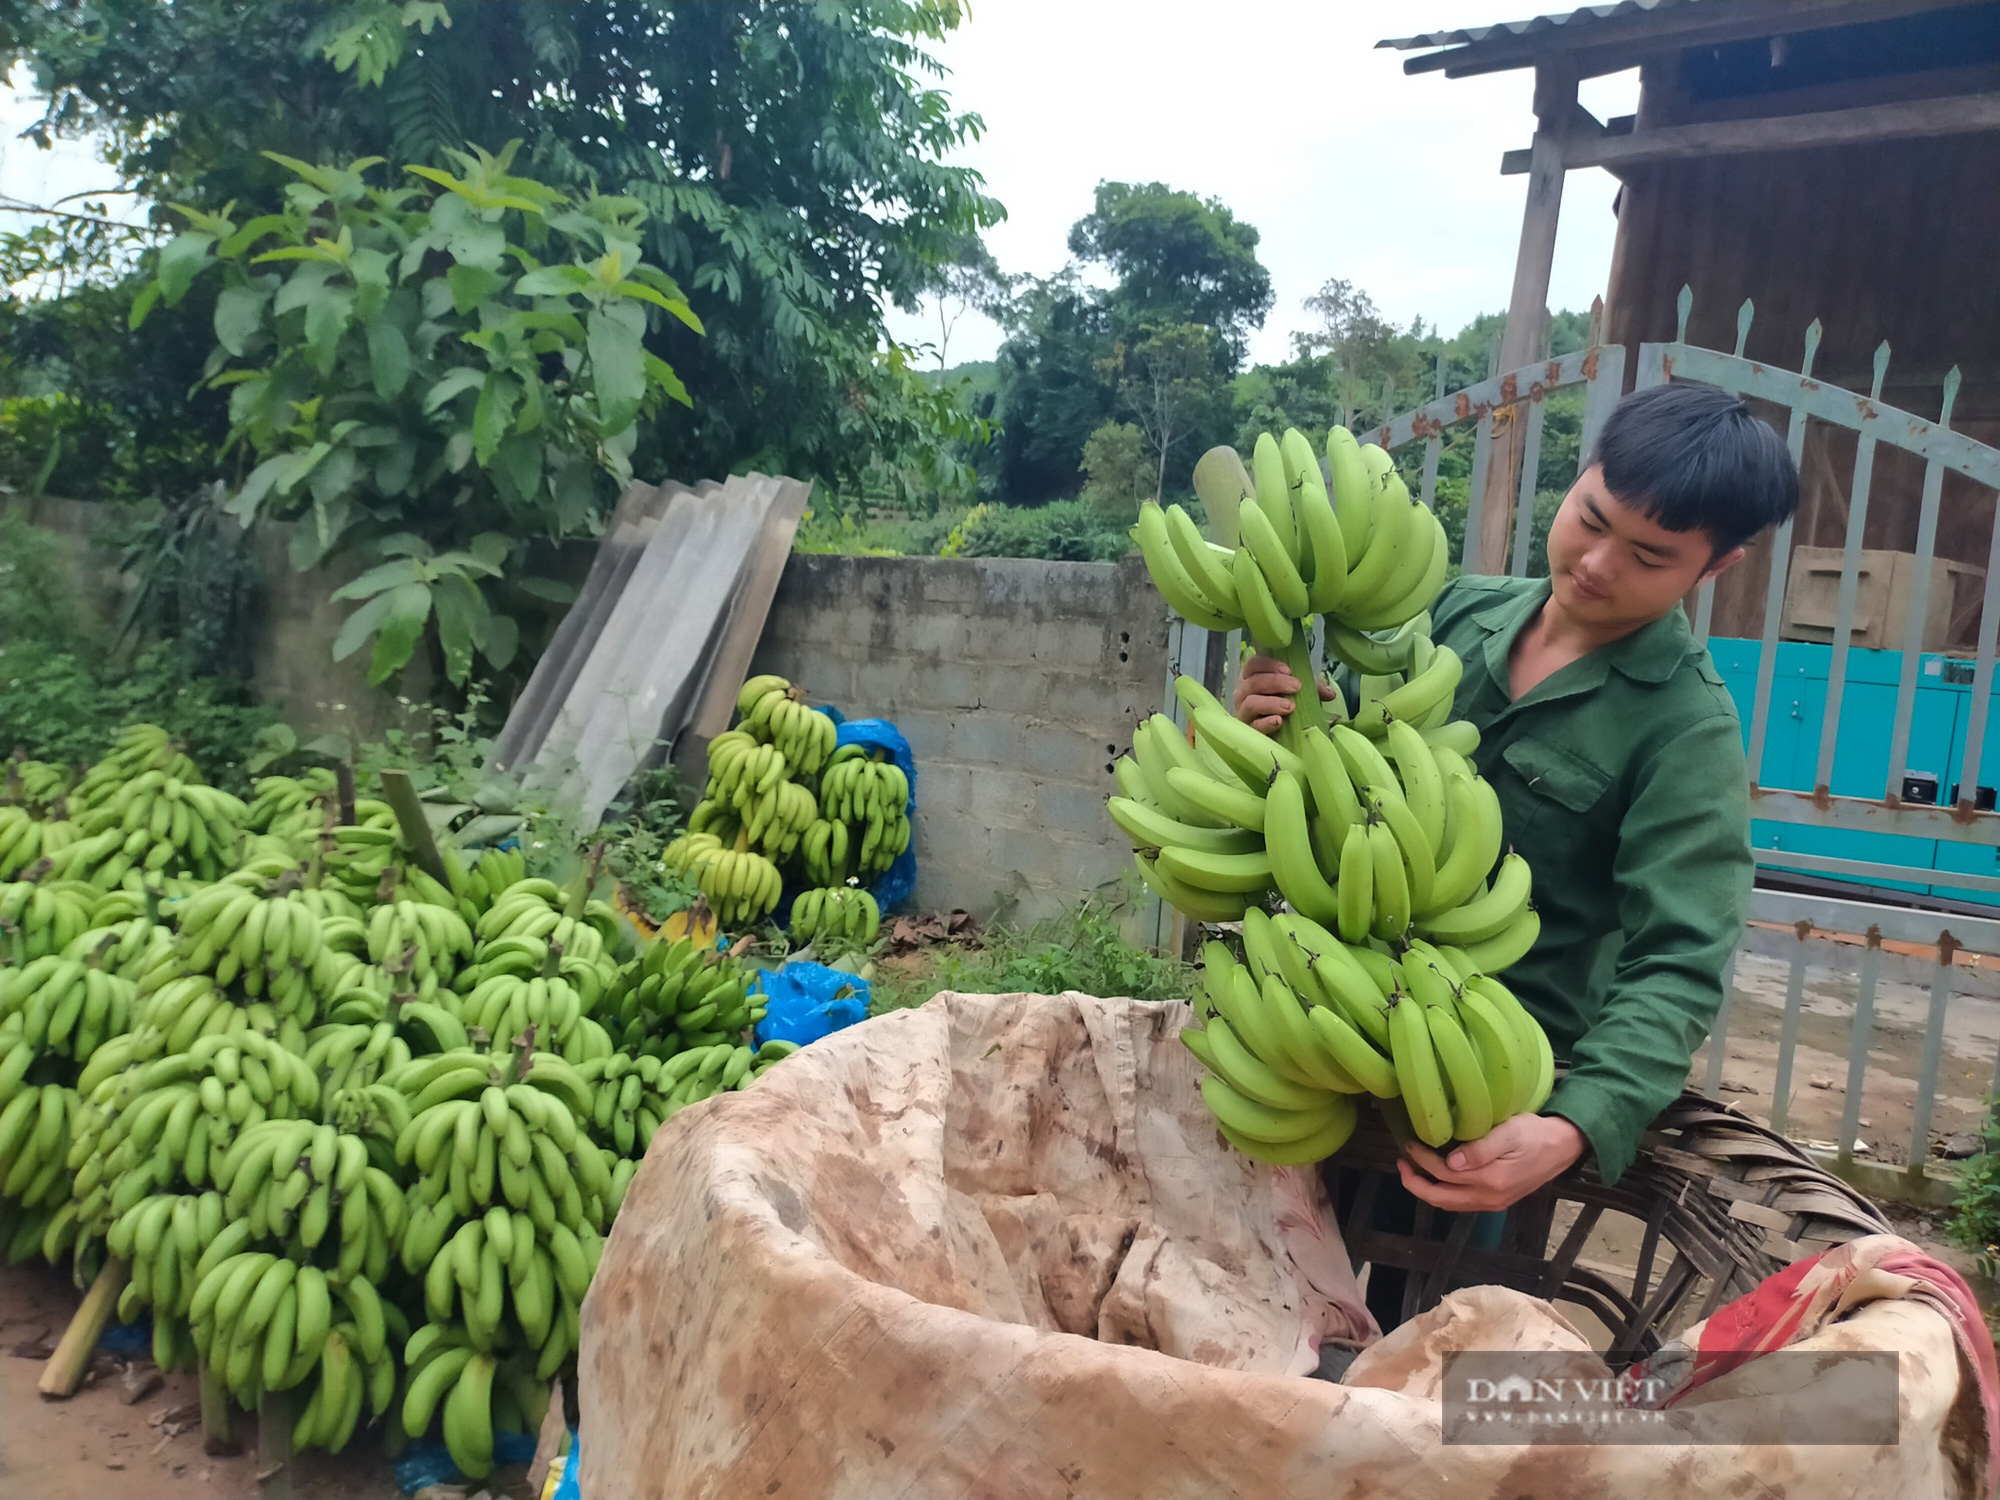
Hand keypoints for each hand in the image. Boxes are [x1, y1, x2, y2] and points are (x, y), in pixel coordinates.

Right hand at [1233, 655, 1336, 734]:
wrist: (1276, 734)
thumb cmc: (1282, 706)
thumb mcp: (1297, 693)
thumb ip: (1312, 689)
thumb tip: (1331, 694)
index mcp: (1251, 678)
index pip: (1253, 664)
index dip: (1269, 665)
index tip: (1288, 670)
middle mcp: (1242, 693)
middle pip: (1253, 682)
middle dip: (1275, 683)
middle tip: (1296, 687)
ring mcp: (1243, 712)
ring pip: (1251, 702)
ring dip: (1271, 703)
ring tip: (1290, 707)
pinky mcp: (1247, 730)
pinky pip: (1253, 725)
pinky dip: (1265, 722)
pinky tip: (1278, 721)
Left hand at [1397, 1114, 1586, 1212]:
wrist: (1562, 1146)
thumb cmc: (1535, 1134)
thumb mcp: (1509, 1132)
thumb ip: (1480, 1149)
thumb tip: (1450, 1163)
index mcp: (1490, 1180)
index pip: (1444, 1174)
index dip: (1423, 1159)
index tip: (1409, 1142)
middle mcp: (1489, 1197)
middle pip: (1441, 1198)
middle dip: (1416, 1183)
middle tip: (1401, 1163)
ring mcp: (1493, 1202)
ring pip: (1450, 1204)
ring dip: (1428, 1189)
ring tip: (1412, 1170)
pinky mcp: (1497, 1201)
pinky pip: (1462, 1203)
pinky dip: (1444, 1192)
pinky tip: (1438, 1177)